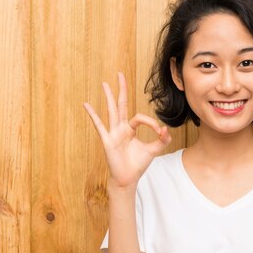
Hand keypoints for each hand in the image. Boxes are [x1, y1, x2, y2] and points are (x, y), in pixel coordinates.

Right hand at [84, 72, 171, 187]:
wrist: (128, 178)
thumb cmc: (138, 164)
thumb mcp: (154, 150)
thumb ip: (162, 139)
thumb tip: (166, 129)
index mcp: (130, 129)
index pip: (140, 117)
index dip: (151, 122)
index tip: (160, 132)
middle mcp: (120, 128)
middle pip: (121, 105)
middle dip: (121, 89)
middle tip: (120, 74)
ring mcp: (113, 133)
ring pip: (111, 111)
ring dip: (109, 97)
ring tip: (105, 84)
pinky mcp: (107, 140)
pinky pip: (99, 125)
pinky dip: (93, 115)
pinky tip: (86, 105)